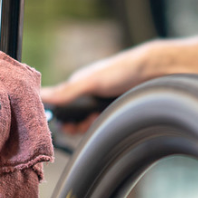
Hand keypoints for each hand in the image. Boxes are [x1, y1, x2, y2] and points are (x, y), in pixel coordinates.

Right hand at [41, 44, 155, 134]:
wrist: (155, 72)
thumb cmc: (122, 70)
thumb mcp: (91, 82)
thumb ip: (67, 91)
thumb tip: (43, 95)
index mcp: (79, 83)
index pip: (60, 104)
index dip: (59, 116)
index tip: (61, 125)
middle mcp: (89, 93)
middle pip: (75, 117)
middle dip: (75, 124)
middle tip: (78, 127)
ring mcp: (102, 102)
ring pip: (89, 122)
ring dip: (90, 125)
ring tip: (95, 121)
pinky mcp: (115, 110)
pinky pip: (104, 123)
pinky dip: (103, 124)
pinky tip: (106, 122)